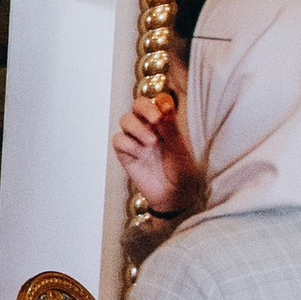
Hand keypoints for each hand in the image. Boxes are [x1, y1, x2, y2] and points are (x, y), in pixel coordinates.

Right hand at [113, 97, 200, 215]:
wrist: (174, 197)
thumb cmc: (182, 173)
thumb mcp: (181, 150)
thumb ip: (171, 128)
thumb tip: (165, 106)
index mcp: (165, 124)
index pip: (156, 103)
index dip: (157, 102)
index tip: (165, 110)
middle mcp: (149, 129)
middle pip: (137, 105)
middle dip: (144, 108)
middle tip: (155, 120)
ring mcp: (136, 141)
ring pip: (125, 120)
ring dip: (137, 127)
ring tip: (151, 142)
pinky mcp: (125, 155)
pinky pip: (118, 140)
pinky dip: (128, 143)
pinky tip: (140, 153)